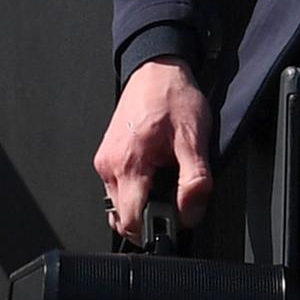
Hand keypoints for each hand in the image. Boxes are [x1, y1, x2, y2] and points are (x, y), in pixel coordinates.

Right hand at [95, 62, 215, 238]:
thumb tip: (190, 214)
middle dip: (152, 217)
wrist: (156, 70)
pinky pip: (120, 189)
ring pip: (120, 205)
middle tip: (176, 196)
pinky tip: (156, 173)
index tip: (176, 219)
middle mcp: (109, 166)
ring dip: (145, 203)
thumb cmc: (172, 97)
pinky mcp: (107, 159)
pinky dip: (138, 190)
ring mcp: (105, 163)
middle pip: (124, 217)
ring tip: (166, 180)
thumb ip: (195, 181)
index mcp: (128, 164)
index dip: (156, 228)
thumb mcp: (194, 139)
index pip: (131, 221)